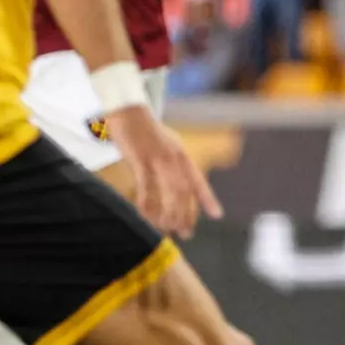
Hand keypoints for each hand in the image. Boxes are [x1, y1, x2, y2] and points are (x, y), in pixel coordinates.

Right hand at [107, 103, 221, 237]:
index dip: (208, 199)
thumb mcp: (167, 145)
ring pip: (170, 193)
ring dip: (170, 214)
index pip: (198, 181)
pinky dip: (147, 205)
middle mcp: (175, 158)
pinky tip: (145, 217)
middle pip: (185, 192)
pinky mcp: (141, 160)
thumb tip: (178, 182)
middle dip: (187, 215)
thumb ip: (174, 162)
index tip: (217, 215)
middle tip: (185, 232)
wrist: (128, 111)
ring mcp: (159, 159)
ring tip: (167, 229)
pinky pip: (147, 188)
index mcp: (182, 155)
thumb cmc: (145, 130)